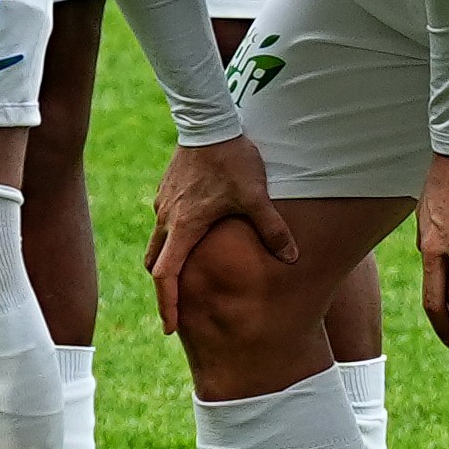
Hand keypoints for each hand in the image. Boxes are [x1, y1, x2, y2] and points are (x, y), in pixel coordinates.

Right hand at [144, 134, 293, 336]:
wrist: (210, 121)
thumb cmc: (232, 160)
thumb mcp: (256, 196)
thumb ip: (272, 229)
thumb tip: (291, 258)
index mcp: (184, 227)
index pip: (166, 276)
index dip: (167, 304)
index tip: (170, 327)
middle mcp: (167, 218)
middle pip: (156, 264)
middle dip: (165, 290)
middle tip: (177, 311)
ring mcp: (164, 203)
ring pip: (158, 243)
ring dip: (167, 263)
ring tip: (183, 279)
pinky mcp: (168, 190)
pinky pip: (164, 223)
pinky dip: (171, 240)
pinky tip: (191, 238)